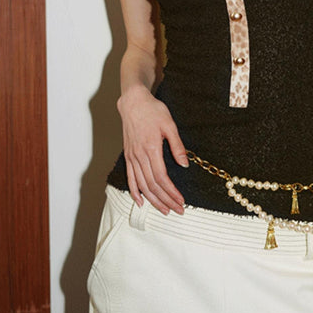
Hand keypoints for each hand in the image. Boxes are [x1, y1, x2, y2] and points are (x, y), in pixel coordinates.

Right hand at [118, 85, 187, 214]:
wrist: (133, 102)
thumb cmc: (153, 111)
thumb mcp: (170, 125)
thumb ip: (177, 146)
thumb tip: (184, 164)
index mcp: (151, 148)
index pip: (162, 178)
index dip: (171, 192)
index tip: (181, 201)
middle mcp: (140, 156)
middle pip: (152, 185)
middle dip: (165, 200)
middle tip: (177, 210)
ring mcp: (132, 157)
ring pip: (142, 185)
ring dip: (153, 200)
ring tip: (164, 210)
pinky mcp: (128, 155)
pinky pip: (130, 178)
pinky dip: (134, 192)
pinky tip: (141, 202)